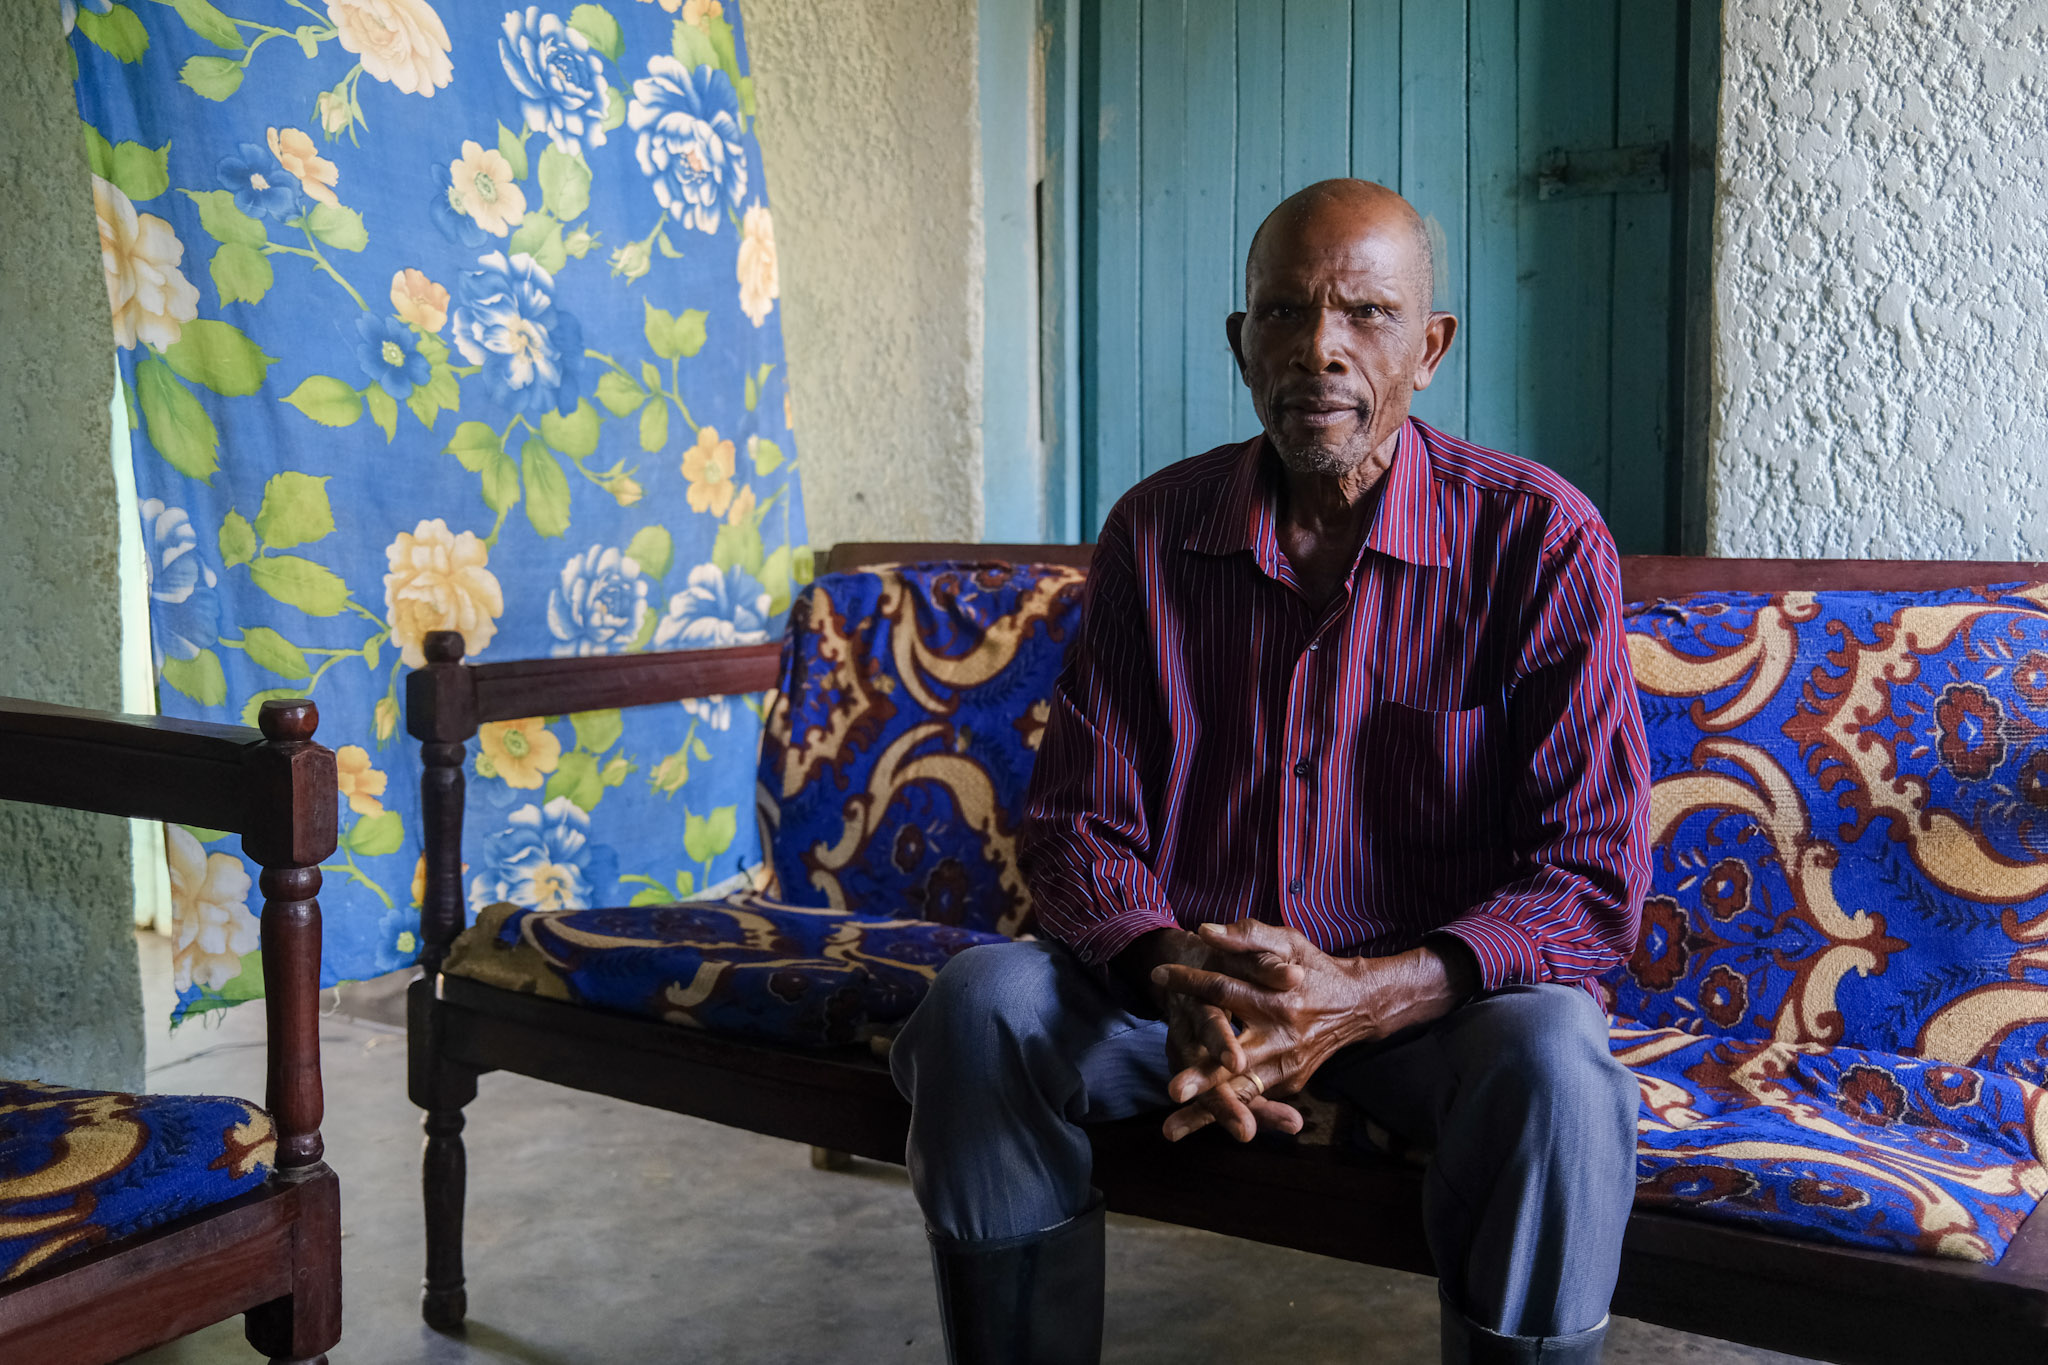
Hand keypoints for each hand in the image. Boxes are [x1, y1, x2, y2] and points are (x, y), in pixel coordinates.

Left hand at [1150, 921, 1475, 1143]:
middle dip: (1204, 1075)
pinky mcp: (1288, 1082)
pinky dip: (1225, 1114)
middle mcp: (1281, 1037)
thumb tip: (1204, 931)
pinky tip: (1190, 1126)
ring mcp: (1285, 1066)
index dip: (1189, 981)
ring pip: (1241, 1090)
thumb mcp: (1288, 942)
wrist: (1358, 1005)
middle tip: (1173, 1090)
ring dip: (1206, 1111)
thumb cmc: (1313, 968)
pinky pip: (1252, 1099)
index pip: (1225, 989)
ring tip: (1171, 1129)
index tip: (1157, 976)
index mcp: (1277, 998)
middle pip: (1234, 1057)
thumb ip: (1248, 937)